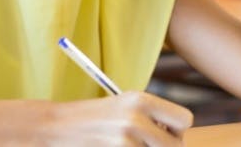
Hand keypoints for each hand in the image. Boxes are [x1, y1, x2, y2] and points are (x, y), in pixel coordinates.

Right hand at [43, 91, 191, 145]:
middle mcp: (136, 117)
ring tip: (127, 145)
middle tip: (147, 145)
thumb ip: (152, 118)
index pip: (185, 120)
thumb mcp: (124, 107)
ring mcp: (126, 137)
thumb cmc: (93, 118)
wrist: (55, 127)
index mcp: (141, 99)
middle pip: (176, 146)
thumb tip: (179, 138)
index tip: (164, 134)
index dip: (178, 131)